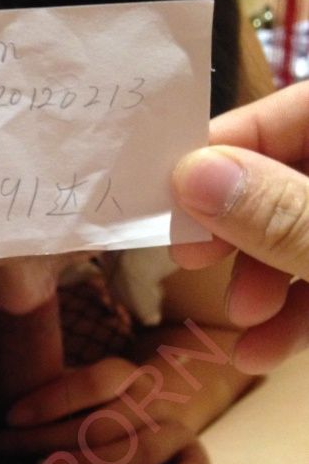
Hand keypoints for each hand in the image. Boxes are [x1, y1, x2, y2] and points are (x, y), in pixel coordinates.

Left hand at [0, 325, 247, 463]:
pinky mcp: (194, 462)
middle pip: (106, 420)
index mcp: (123, 376)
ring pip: (143, 446)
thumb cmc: (93, 413)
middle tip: (6, 448)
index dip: (52, 399)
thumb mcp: (69, 396)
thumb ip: (36, 391)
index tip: (10, 417)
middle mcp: (152, 400)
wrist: (153, 420)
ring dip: (92, 462)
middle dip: (50, 436)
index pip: (94, 381)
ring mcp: (176, 430)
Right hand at [171, 81, 308, 372]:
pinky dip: (297, 312)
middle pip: (290, 175)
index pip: (294, 110)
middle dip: (240, 226)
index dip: (227, 145)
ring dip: (263, 281)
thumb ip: (282, 215)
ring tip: (240, 322)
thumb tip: (191, 175)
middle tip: (192, 258)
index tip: (167, 189)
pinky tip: (263, 353)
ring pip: (305, 232)